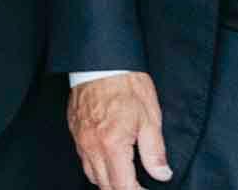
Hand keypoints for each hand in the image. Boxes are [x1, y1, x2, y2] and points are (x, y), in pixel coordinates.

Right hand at [69, 73, 170, 187]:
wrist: (101, 60)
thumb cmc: (125, 84)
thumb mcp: (150, 117)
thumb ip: (155, 151)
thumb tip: (162, 174)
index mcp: (112, 145)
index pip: (123, 187)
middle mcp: (92, 146)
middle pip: (105, 186)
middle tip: (139, 187)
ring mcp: (81, 140)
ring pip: (92, 176)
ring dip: (109, 182)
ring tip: (126, 178)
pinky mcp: (75, 131)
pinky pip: (84, 160)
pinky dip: (97, 168)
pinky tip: (109, 162)